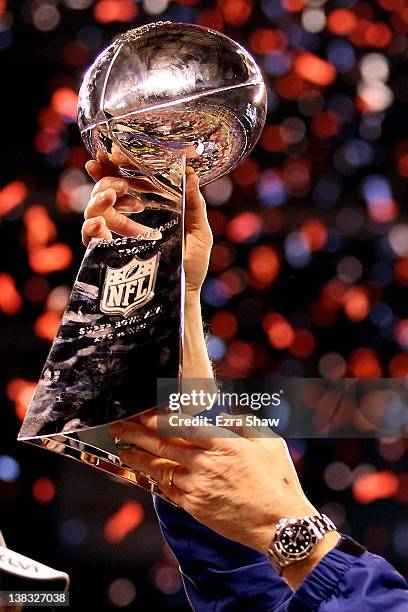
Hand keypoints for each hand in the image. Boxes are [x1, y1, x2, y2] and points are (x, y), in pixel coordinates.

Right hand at [82, 153, 211, 293]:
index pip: (127, 181)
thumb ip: (194, 204)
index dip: (116, 166)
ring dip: (98, 198)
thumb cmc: (192, 266)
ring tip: (111, 195)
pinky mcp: (107, 256)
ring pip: (93, 210)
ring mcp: (115, 237)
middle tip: (114, 180)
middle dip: (104, 179)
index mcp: (147, 209)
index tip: (109, 152)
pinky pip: (89, 238)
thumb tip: (190, 172)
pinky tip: (100, 222)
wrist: (183, 295)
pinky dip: (90, 228)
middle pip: (105, 191)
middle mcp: (127, 220)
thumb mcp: (199, 232)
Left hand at [107, 414, 317, 554]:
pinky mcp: (195, 507)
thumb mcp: (268, 440)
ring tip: (123, 449)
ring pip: (161, 468)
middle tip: (119, 427)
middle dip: (137, 434)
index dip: (159, 419)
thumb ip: (243, 423)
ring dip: (139, 458)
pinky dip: (155, 480)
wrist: (279, 523)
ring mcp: (198, 487)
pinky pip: (169, 490)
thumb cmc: (277, 479)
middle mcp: (205, 464)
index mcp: (223, 443)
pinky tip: (145, 474)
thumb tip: (223, 416)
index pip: (182, 426)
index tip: (143, 414)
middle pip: (163, 445)